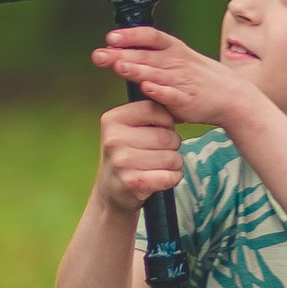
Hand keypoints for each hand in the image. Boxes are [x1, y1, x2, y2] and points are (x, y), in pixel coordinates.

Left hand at [93, 22, 243, 133]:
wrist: (231, 97)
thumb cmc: (199, 78)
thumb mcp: (178, 58)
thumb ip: (150, 58)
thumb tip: (117, 54)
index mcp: (174, 49)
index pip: (151, 37)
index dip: (131, 36)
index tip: (111, 37)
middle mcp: (177, 62)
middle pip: (145, 56)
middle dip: (121, 55)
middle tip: (99, 55)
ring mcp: (182, 81)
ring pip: (155, 73)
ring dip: (136, 70)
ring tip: (118, 67)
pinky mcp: (187, 100)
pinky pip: (171, 95)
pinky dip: (159, 91)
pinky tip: (147, 88)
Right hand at [94, 92, 185, 214]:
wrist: (111, 191)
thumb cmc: (127, 154)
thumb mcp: (128, 129)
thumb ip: (146, 113)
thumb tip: (174, 96)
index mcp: (112, 119)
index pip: (153, 109)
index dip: (166, 121)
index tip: (161, 129)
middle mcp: (114, 139)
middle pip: (165, 135)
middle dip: (173, 145)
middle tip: (162, 151)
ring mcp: (121, 162)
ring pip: (171, 157)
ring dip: (175, 163)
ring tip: (161, 165)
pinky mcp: (132, 183)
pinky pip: (170, 176)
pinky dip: (173, 178)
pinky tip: (162, 177)